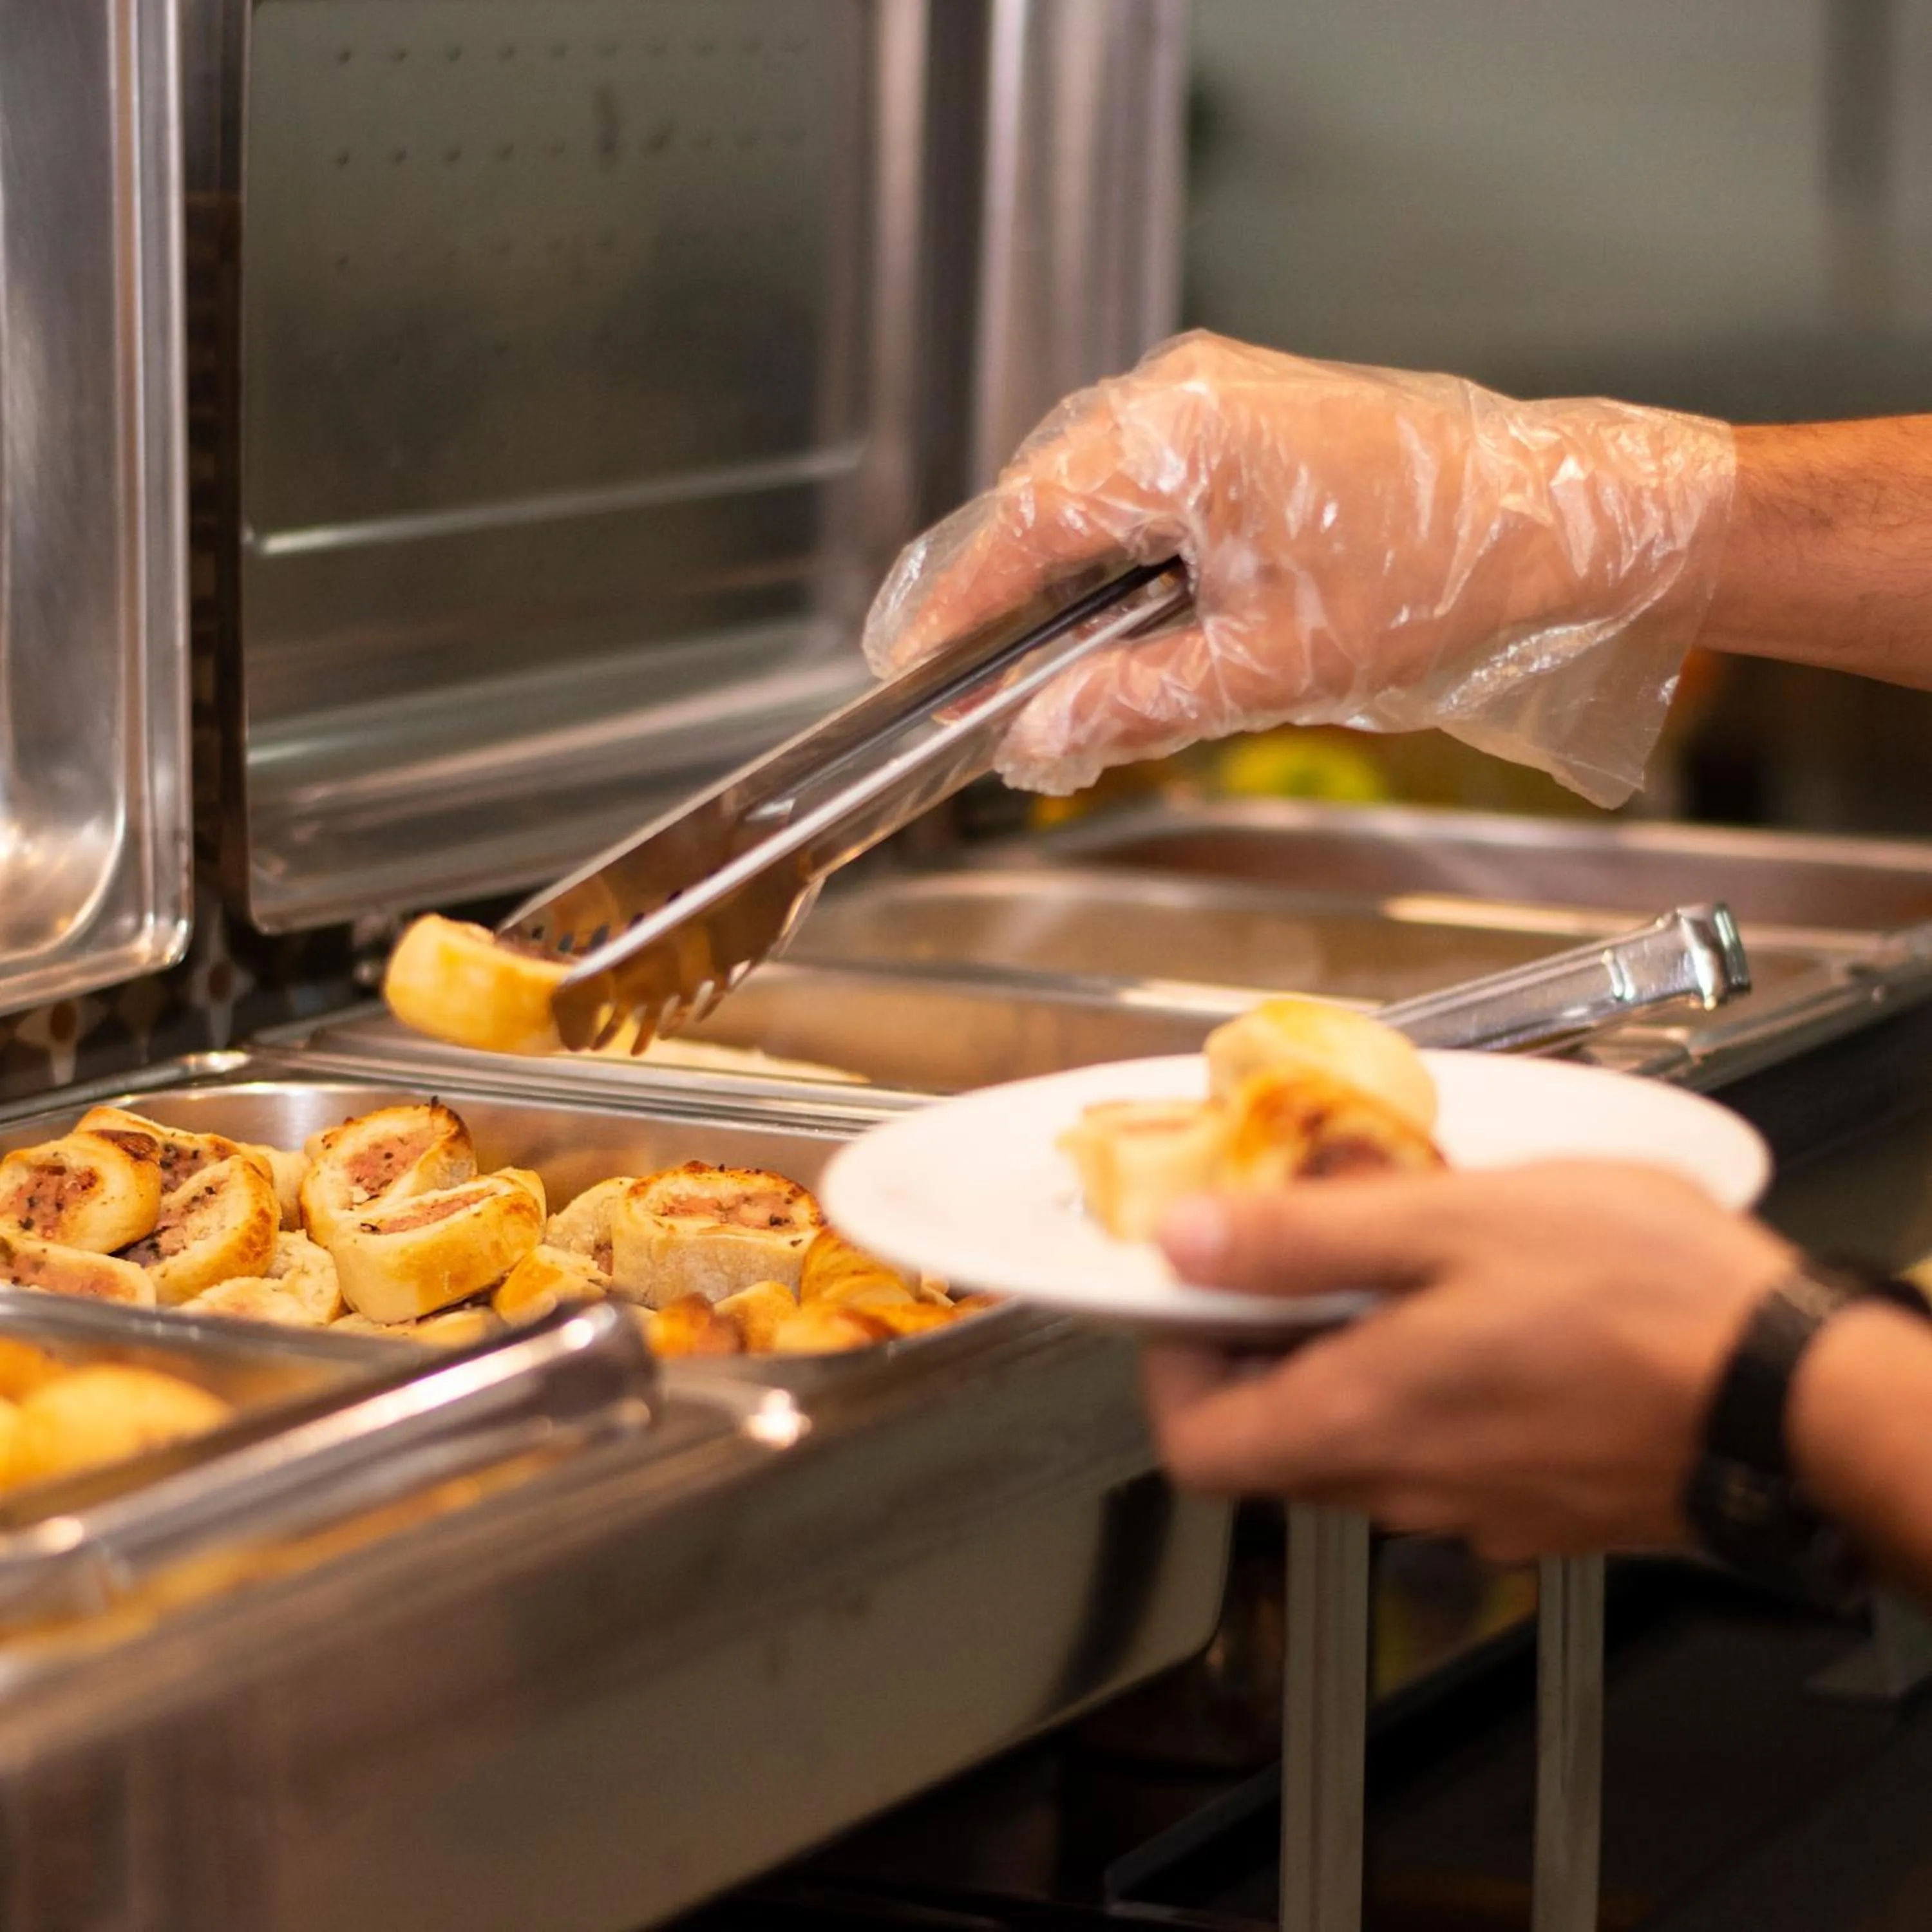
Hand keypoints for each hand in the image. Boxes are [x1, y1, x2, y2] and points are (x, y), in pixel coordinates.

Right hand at [864, 332, 1734, 804]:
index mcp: (1176, 439)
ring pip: (1083, 492)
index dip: (955, 607)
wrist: (1560, 517)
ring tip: (1051, 671)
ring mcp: (1212, 394)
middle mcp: (1180, 394)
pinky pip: (1137, 480)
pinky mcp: (1241, 415)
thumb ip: (1134, 705)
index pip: (1019, 525)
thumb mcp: (1271, 669)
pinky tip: (1122, 618)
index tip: (914, 670)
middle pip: (1037, 502)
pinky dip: (1113, 552)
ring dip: (1058, 579)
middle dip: (1002, 601)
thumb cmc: (1439, 576)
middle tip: (983, 693)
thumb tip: (1035, 744)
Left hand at [1141, 1163, 1792, 1561]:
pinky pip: (1440, 1446)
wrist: (1799, 1392)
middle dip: (1262, 1340)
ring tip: (1406, 1257)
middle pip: (1272, 1440)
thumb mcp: (1450, 1224)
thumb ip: (1302, 1239)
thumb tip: (1184, 1243)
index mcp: (1362, 1421)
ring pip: (1357, 1439)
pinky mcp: (1536, 1501)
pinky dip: (1429, 1379)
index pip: (1196, 1447)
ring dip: (1351, 1350)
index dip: (1171, 1364)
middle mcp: (1404, 1486)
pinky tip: (1484, 1308)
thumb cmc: (1643, 1301)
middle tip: (1303, 1244)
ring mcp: (1474, 1504)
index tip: (1196, 1288)